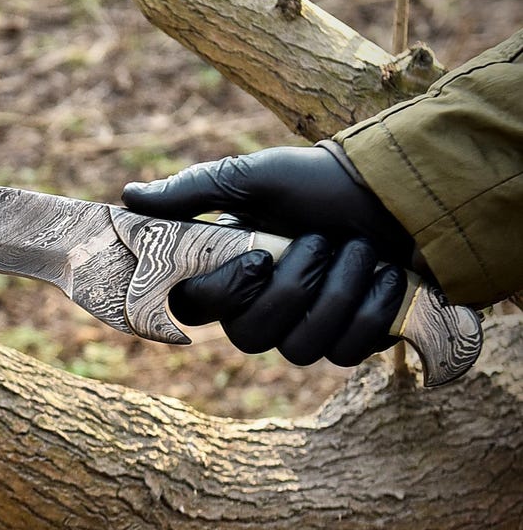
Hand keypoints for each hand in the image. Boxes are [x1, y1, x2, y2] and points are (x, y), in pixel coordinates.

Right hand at [122, 145, 414, 366]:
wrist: (400, 195)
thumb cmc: (319, 182)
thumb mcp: (255, 178)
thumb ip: (193, 192)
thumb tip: (129, 196)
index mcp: (226, 272)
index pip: (190, 309)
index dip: (219, 294)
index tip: (256, 258)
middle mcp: (258, 310)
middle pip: (248, 337)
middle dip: (295, 287)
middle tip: (320, 239)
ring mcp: (302, 331)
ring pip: (300, 349)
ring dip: (340, 291)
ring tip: (360, 248)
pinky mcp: (348, 343)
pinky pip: (347, 351)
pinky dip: (372, 308)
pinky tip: (386, 274)